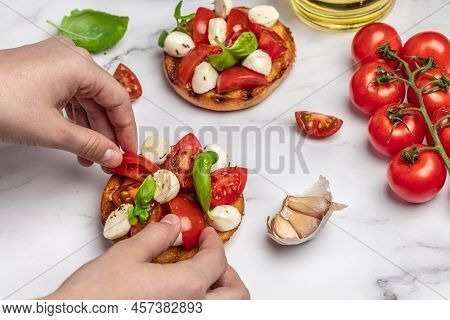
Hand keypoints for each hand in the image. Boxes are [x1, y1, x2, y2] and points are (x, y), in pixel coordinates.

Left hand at [0, 36, 136, 167]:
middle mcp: (72, 58)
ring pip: (86, 100)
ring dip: (91, 130)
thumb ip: (91, 144)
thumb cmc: (3, 103)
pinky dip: (74, 120)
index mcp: (80, 65)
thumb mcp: (53, 130)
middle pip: (103, 100)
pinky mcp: (43, 71)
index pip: (118, 99)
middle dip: (107, 132)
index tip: (129, 153)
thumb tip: (115, 158)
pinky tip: (75, 141)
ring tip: (91, 158)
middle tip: (111, 159)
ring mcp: (56, 63)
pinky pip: (70, 96)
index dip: (127, 130)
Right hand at [45, 214, 249, 299]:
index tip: (206, 236)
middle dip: (229, 273)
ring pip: (227, 312)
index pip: (217, 261)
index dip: (214, 243)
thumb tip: (172, 225)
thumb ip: (156, 238)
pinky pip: (203, 318)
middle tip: (211, 260)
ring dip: (222, 295)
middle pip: (238, 295)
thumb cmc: (95, 298)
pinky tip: (182, 297)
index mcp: (188, 288)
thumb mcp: (126, 257)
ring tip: (201, 280)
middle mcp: (196, 313)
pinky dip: (204, 306)